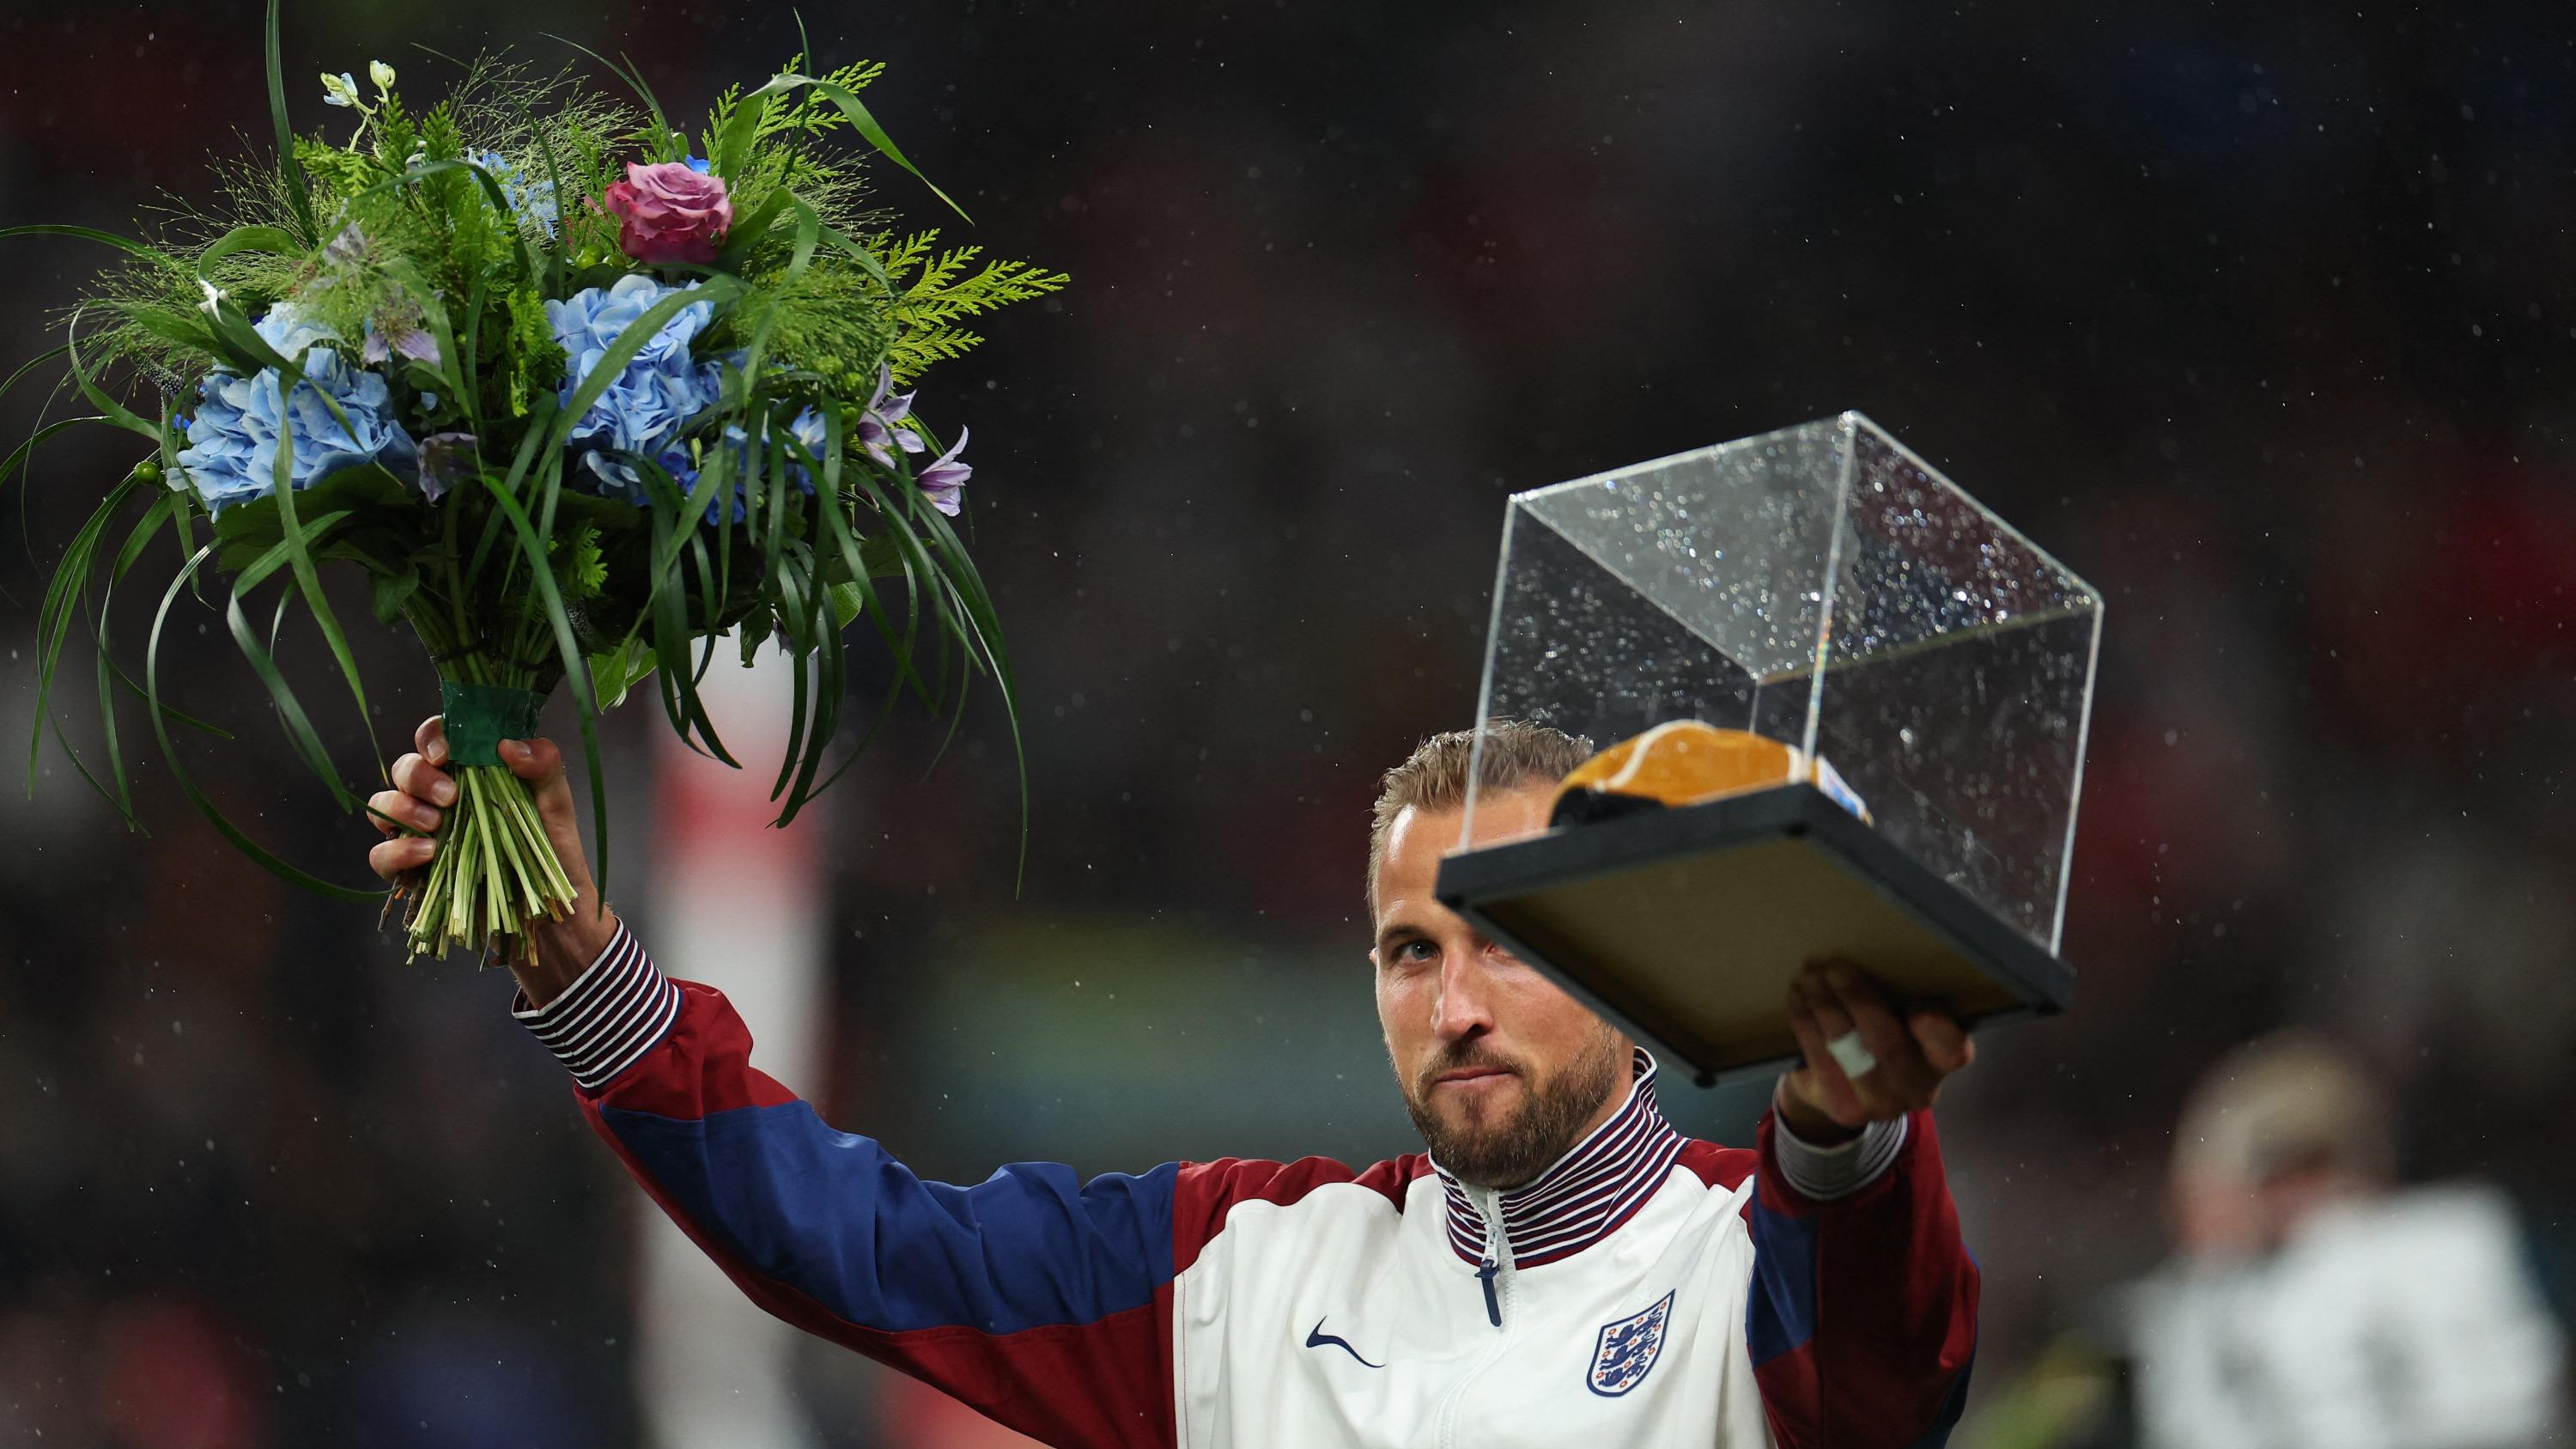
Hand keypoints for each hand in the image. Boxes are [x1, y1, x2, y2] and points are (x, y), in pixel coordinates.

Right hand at [366, 714, 618, 1005]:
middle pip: (405, 769)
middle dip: (418, 775)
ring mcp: (423, 834)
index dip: (433, 736)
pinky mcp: (413, 871)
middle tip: (449, 796)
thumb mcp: (557, 807)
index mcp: (474, 774)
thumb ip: (543, 767)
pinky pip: (381, 855)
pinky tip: (427, 854)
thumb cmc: (555, 855)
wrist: (549, 916)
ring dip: (402, 808)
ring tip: (438, 824)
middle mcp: (442, 799)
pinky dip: (396, 851)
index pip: (440, 740)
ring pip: (384, 805)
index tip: (447, 750)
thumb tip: (508, 744)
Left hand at [1774, 960, 1974, 1143]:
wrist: (1850, 1090)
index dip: (1936, 1031)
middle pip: (1886, 1043)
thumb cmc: (1883, 1039)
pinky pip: (1818, 1057)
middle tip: (1833, 967)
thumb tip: (1876, 953)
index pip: (1952, 1050)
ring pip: (1846, 1049)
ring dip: (1822, 1006)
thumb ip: (1902, 999)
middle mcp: (1916, 1089)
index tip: (1917, 1006)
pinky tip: (1798, 999)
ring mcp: (1879, 1104)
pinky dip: (1805, 1022)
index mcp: (1940, 1061)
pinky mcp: (1843, 1108)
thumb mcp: (1903, 1021)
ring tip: (1809, 976)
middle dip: (1857, 999)